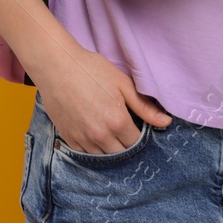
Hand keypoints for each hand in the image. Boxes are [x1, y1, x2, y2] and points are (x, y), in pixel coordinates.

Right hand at [32, 46, 171, 153]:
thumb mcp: (123, 84)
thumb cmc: (92, 70)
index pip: (136, 142)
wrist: (56, 67)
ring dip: (109, 148)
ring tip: (110, 131)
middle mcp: (100, 135)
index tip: (138, 125)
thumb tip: (166, 122)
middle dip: (126, 143)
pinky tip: (94, 133)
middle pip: (120, 153)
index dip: (140, 135)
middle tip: (125, 128)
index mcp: (117, 122)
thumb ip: (144, 107)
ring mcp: (82, 138)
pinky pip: (84, 153)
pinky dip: (92, 147)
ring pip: (102, 156)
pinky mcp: (67, 137)